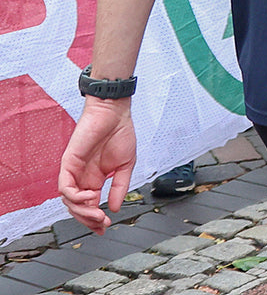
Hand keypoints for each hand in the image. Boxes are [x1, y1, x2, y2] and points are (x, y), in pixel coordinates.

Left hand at [58, 98, 136, 234]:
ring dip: (82, 210)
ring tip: (97, 211)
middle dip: (88, 219)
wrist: (115, 113)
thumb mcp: (126, 166)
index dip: (94, 219)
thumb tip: (114, 208)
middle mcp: (82, 177)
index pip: (89, 205)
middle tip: (102, 224)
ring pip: (69, 201)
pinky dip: (75, 196)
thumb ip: (120, 187)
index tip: (105, 227)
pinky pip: (65, 187)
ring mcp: (74, 171)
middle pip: (77, 207)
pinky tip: (90, 196)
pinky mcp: (68, 163)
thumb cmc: (121, 133)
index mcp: (96, 178)